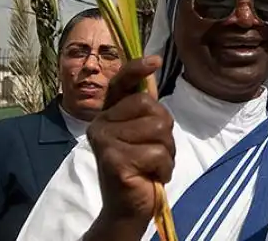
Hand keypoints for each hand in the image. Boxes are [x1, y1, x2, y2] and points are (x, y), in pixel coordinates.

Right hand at [85, 55, 174, 234]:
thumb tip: (151, 69)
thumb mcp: (144, 133)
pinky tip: (150, 176)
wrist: (128, 207)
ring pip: (158, 129)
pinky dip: (164, 167)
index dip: (136, 69)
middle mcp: (101, 123)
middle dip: (165, 130)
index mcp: (109, 113)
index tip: (155, 60)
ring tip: (153, 164)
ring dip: (166, 151)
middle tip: (155, 151)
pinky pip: (157, 153)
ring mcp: (105, 141)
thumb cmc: (140, 167)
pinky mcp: (114, 160)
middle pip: (150, 106)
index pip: (121, 83)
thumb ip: (145, 107)